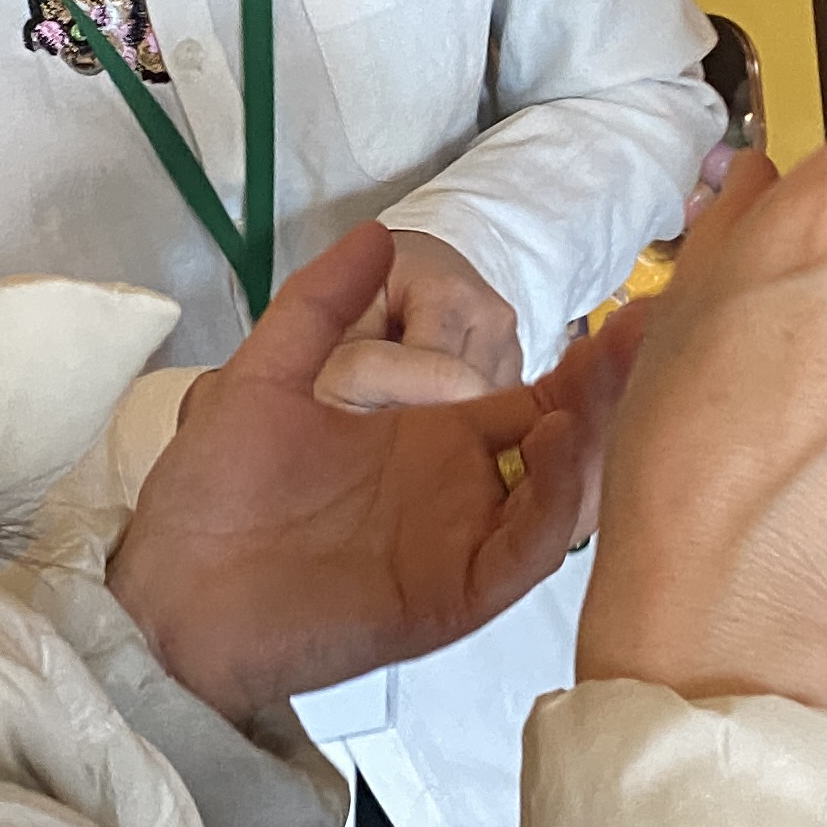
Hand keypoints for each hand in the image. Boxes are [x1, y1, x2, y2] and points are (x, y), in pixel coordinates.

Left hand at [114, 224, 631, 720]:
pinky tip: (558, 447)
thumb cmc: (211, 496)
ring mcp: (464, 543)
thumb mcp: (264, 377)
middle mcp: (464, 490)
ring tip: (606, 380)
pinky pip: (522, 551)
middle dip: (613, 391)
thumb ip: (319, 304)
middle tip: (656, 332)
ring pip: (558, 496)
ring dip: (592, 441)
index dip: (587, 358)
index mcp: (432, 439)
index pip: (536, 394)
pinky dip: (552, 504)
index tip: (637, 308)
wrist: (169, 595)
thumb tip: (377, 231)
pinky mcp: (453, 593)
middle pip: (565, 440)